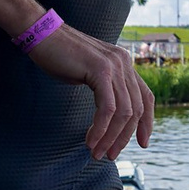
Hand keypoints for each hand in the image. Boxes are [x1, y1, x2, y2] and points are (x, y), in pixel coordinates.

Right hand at [26, 24, 153, 159]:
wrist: (40, 34)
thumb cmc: (58, 56)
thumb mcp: (88, 73)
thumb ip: (103, 88)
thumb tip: (109, 116)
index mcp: (124, 63)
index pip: (145, 97)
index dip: (147, 122)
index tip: (142, 143)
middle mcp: (124, 62)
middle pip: (136, 109)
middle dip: (124, 137)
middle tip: (109, 155)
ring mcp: (114, 65)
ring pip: (123, 112)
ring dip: (111, 137)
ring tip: (96, 152)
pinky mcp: (100, 70)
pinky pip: (108, 109)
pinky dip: (101, 129)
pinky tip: (91, 140)